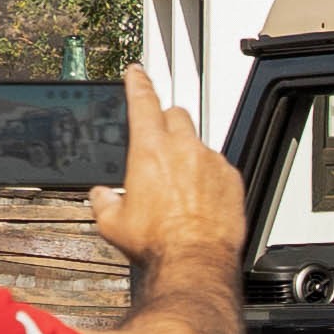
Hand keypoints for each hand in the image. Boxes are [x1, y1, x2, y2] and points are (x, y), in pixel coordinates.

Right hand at [89, 65, 246, 277]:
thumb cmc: (157, 243)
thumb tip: (101, 197)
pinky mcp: (231, 178)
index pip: (143, 101)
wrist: (195, 261)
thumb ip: (104, 201)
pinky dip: (209, 175)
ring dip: (188, 153)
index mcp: (150, 150)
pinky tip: (200, 197)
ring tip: (179, 183)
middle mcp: (183, 149)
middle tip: (158, 142)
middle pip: (175, 114)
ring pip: (199, 142)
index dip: (138, 83)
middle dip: (165, 121)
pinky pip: (219, 166)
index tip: (136, 73)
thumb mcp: (113, 224)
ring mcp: (211, 161)